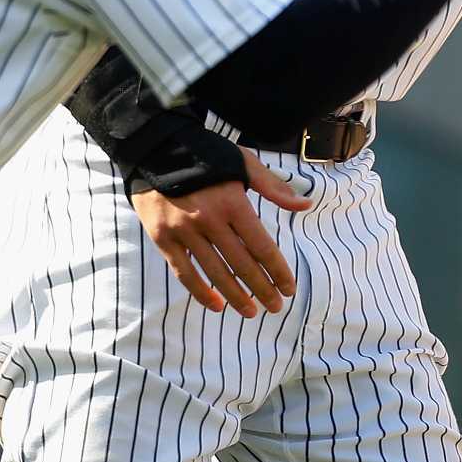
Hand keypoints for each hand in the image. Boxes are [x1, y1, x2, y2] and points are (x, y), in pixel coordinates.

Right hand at [131, 147, 313, 316]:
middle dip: (262, 289)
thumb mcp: (244, 163)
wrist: (155, 148)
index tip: (290, 288)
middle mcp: (208, 220)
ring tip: (251, 312)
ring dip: (235, 296)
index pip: (262, 246)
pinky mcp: (162, 238)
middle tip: (276, 306)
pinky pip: (184, 272)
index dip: (278, 271)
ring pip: (214, 273)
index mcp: (233, 202)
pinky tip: (217, 306)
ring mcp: (183, 231)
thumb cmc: (207, 154)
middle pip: (241, 264)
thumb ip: (274, 188)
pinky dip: (201, 292)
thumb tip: (305, 205)